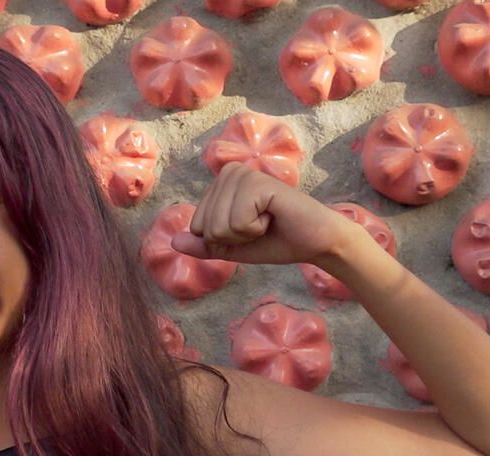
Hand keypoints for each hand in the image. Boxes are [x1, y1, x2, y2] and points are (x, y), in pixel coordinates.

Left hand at [170, 163, 362, 266]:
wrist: (316, 242)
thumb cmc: (277, 241)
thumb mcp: (232, 248)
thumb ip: (204, 246)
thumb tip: (174, 242)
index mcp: (220, 185)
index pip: (197, 227)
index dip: (223, 240)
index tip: (250, 230)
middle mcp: (228, 173)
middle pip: (205, 227)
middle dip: (233, 238)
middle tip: (261, 226)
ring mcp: (243, 174)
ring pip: (218, 226)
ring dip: (245, 234)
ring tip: (268, 219)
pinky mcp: (257, 183)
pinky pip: (237, 222)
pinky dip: (256, 229)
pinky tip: (274, 216)